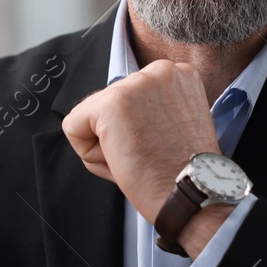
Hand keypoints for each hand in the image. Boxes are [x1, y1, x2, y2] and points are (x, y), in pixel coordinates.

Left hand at [61, 60, 221, 237]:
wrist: (193, 195)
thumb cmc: (185, 172)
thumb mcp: (176, 123)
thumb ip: (150, 108)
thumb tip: (120, 113)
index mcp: (178, 74)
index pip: (130, 97)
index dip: (136, 129)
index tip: (161, 144)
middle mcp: (159, 70)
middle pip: (108, 103)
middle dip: (120, 135)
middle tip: (150, 153)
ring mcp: (135, 85)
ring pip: (90, 116)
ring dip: (107, 145)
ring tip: (140, 157)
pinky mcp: (111, 104)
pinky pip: (73, 127)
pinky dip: (89, 153)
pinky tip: (122, 159)